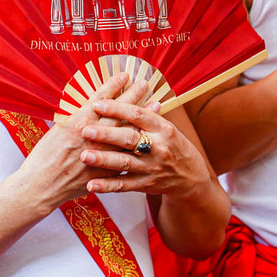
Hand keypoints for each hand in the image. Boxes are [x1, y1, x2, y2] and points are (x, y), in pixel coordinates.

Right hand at [9, 74, 137, 211]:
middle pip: (119, 113)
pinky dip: (139, 144)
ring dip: (143, 117)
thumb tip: (93, 106)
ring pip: (128, 132)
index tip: (125, 75)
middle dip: (134, 96)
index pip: (101, 100)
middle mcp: (92, 137)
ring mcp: (101, 155)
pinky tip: (150, 135)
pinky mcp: (104, 172)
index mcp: (78, 124)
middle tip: (145, 83)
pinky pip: (126, 156)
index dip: (114, 86)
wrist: (40, 186)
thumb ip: (77, 118)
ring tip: (156, 104)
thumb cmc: (43, 157)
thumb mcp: (57, 130)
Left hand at [78, 97, 215, 198]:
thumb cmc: (173, 146)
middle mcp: (158, 147)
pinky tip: (91, 185)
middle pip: (129, 138)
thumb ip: (146, 115)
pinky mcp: (146, 185)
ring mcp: (152, 168)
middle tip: (85, 130)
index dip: (117, 109)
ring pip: (124, 163)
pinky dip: (107, 185)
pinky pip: (124, 185)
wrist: (191, 177)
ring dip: (103, 160)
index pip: (138, 115)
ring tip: (85, 156)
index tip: (97, 104)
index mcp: (163, 128)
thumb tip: (125, 91)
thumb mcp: (166, 128)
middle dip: (106, 134)